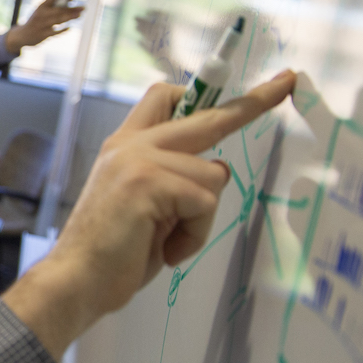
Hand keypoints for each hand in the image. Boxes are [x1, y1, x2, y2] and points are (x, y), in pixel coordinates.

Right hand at [3, 70, 295, 357]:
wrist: (75, 280)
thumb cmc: (111, 253)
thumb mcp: (145, 204)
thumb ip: (171, 178)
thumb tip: (216, 169)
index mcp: (127, 146)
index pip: (168, 100)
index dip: (204, 93)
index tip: (239, 87)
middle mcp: (132, 144)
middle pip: (206, 115)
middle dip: (254, 102)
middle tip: (288, 82)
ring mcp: (140, 160)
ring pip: (214, 175)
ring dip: (202, 217)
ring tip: (169, 242)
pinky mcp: (149, 183)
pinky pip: (205, 202)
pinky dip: (195, 234)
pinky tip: (167, 250)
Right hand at [5, 0, 84, 50]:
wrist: (21, 36)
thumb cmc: (35, 22)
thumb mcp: (40, 12)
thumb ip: (52, 8)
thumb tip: (70, 5)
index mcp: (40, 6)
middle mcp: (41, 14)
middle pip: (59, 9)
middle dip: (73, 8)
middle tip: (83, 8)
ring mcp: (42, 25)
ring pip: (59, 19)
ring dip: (71, 17)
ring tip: (79, 15)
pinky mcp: (43, 35)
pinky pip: (56, 31)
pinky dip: (63, 29)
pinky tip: (69, 27)